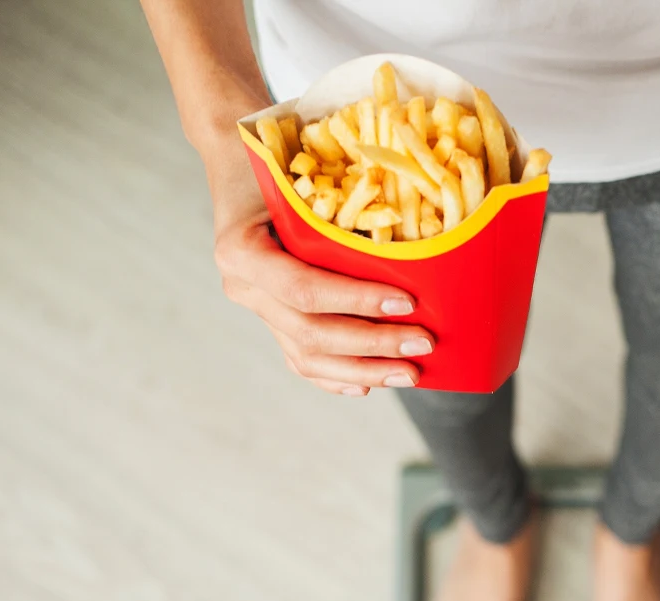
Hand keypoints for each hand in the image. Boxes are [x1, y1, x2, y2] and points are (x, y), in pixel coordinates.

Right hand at [206, 141, 433, 395]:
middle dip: (373, 344)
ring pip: (307, 357)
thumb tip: (409, 228)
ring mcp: (255, 307)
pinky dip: (336, 377)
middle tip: (423, 344)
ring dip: (362, 370)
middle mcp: (242, 286)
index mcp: (241, 250)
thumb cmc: (273, 157)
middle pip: (311, 333)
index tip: (407, 302)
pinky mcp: (270, 318)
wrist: (235, 159)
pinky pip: (300, 359)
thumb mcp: (295, 170)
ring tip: (408, 373)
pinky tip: (368, 384)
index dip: (357, 301)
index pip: (305, 289)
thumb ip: (332, 201)